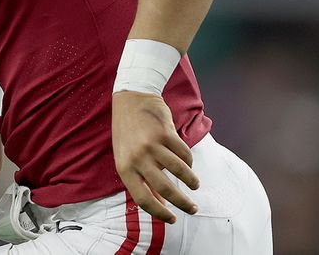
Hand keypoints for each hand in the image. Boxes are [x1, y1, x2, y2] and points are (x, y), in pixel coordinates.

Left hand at [111, 91, 199, 223]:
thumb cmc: (127, 132)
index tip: (173, 219)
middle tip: (193, 209)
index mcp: (124, 168)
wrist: (130, 99)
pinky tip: (188, 164)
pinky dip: (189, 162)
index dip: (160, 213)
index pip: (142, 199)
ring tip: (194, 185)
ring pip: (179, 171)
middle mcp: (137, 158)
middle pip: (165, 188)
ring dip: (191, 182)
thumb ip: (140, 179)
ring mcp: (151, 145)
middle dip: (183, 203)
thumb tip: (161, 204)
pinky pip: (184, 154)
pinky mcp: (166, 133)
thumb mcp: (126, 157)